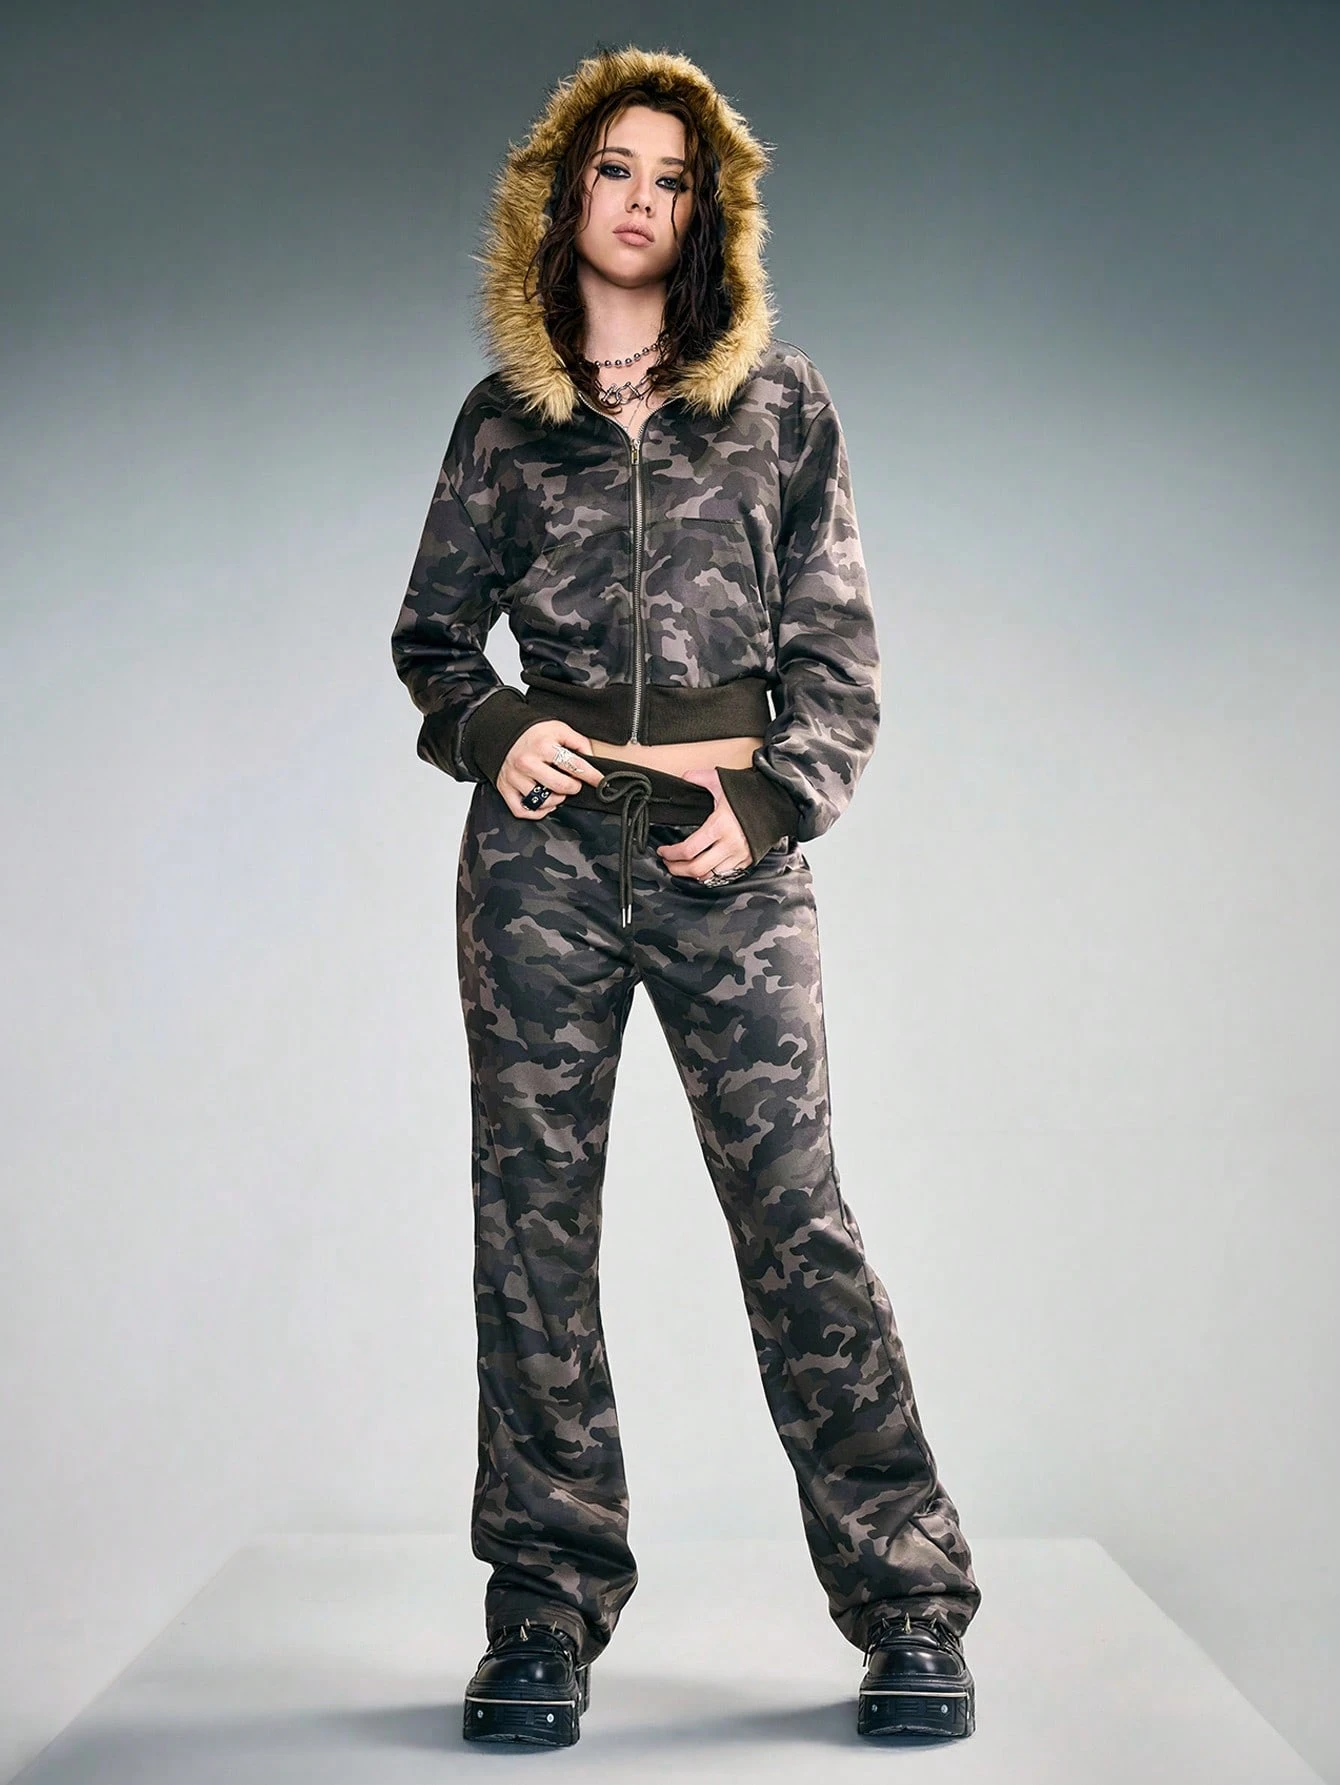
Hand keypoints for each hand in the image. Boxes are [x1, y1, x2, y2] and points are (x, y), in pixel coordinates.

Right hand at [497, 720, 603, 819]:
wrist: (501, 731)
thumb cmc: (532, 733)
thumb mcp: (558, 728)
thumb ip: (578, 742)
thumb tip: (592, 759)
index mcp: (543, 746)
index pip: (575, 765)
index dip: (592, 776)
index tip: (600, 781)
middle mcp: (528, 763)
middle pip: (561, 787)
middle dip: (574, 787)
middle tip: (573, 783)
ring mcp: (515, 777)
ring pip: (543, 801)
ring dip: (556, 799)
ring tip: (557, 790)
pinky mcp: (505, 788)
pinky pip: (523, 811)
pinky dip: (537, 812)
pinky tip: (544, 803)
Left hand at [655, 766, 752, 880]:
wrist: (776, 802)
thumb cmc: (751, 793)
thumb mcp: (721, 781)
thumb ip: (699, 777)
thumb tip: (684, 777)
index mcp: (720, 826)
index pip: (688, 850)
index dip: (671, 854)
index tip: (663, 851)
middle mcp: (730, 844)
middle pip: (696, 869)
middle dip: (677, 869)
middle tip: (668, 863)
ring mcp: (740, 855)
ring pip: (710, 877)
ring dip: (692, 875)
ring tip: (682, 868)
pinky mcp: (747, 861)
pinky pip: (724, 876)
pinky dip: (710, 876)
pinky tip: (702, 870)